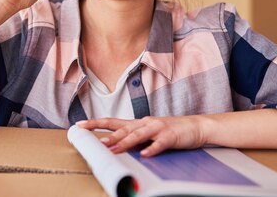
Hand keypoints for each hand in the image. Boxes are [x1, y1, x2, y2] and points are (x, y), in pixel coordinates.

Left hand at [76, 116, 206, 156]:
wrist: (196, 126)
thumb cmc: (169, 131)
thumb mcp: (148, 133)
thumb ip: (133, 138)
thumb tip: (114, 146)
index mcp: (137, 123)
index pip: (113, 122)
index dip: (96, 123)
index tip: (80, 125)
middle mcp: (145, 123)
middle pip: (123, 129)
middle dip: (109, 136)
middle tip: (96, 143)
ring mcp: (157, 128)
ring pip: (138, 135)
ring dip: (125, 142)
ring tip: (114, 148)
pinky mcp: (170, 136)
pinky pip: (160, 144)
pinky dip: (152, 149)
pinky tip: (145, 154)